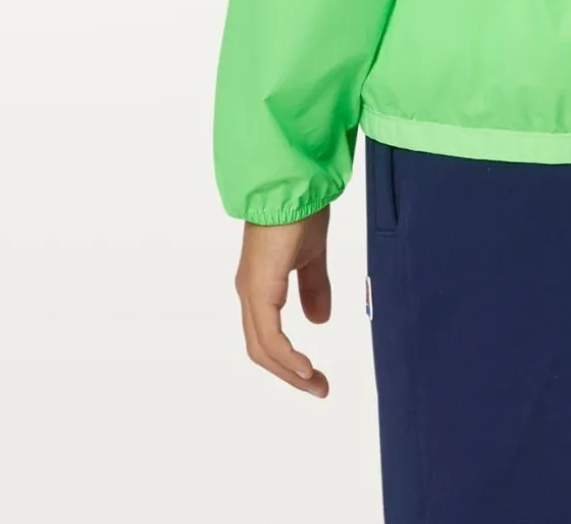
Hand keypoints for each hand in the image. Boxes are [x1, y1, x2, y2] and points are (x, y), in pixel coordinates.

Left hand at [236, 210, 331, 396]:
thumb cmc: (302, 210)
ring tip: (316, 384)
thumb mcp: (313, 256)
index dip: (288, 360)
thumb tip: (319, 321)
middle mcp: (250, 292)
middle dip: (290, 375)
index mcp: (260, 285)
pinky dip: (287, 357)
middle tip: (319, 388)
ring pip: (263, 348)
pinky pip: (270, 335)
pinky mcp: (261, 288)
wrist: (295, 182)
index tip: (315, 376)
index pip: (267, 336)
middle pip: (262, 350)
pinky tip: (305, 367)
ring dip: (290, 372)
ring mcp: (252, 291)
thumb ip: (314, 287)